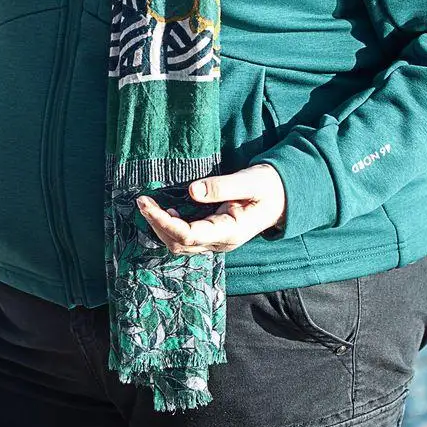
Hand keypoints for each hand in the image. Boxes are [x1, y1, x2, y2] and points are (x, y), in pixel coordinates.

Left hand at [137, 165, 286, 254]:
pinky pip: (186, 239)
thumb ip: (223, 186)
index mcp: (230, 231)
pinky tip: (166, 210)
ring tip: (149, 205)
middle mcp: (221, 242)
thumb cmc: (269, 186)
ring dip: (161, 227)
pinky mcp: (213, 235)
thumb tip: (193, 191)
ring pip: (180, 245)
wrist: (284, 198)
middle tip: (142, 200)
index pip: (189, 235)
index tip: (147, 204)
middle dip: (157, 224)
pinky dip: (170, 226)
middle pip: (179, 244)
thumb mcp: (251, 180)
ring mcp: (217, 241)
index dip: (164, 222)